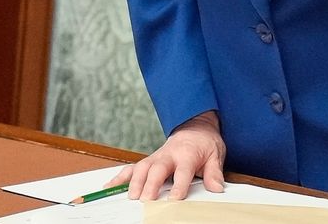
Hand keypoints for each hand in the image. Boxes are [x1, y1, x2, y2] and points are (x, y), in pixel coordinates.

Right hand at [106, 110, 225, 201]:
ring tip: (131, 197)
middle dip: (150, 184)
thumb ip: (214, 173)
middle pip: (157, 169)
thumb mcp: (215, 155)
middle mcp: (168, 155)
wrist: (195, 128)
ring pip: (141, 168)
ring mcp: (155, 158)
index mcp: (187, 154)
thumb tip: (217, 188)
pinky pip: (131, 168)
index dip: (179, 185)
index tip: (174, 198)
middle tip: (146, 200)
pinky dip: (120, 177)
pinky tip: (110, 187)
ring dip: (135, 182)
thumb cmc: (204, 144)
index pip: (183, 170)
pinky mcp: (148, 161)